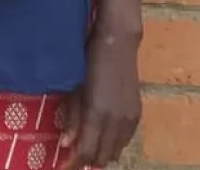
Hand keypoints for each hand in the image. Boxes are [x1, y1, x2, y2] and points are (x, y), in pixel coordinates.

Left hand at [59, 27, 141, 168]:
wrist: (117, 42)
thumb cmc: (89, 60)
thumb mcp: (74, 88)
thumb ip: (71, 118)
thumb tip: (65, 144)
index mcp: (98, 114)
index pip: (86, 151)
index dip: (74, 163)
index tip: (62, 168)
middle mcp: (116, 120)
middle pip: (102, 156)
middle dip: (86, 161)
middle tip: (71, 160)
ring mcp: (130, 118)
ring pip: (116, 150)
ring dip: (101, 154)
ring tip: (86, 151)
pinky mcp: (137, 113)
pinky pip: (126, 140)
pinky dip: (114, 145)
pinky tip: (104, 141)